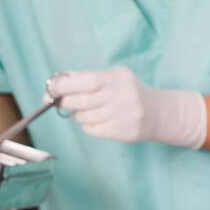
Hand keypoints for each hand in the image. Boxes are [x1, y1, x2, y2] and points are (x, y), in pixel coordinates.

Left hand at [49, 67, 206, 146]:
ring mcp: (124, 115)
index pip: (85, 81)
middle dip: (67, 102)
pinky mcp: (123, 132)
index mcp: (118, 77)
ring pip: (83, 117)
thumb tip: (52, 85)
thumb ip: (84, 78)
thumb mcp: (112, 78)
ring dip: (80, 115)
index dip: (63, 86)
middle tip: (66, 102)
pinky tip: (100, 121)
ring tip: (92, 111)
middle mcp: (122, 95)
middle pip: (80, 101)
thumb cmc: (128, 92)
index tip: (51, 89)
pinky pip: (91, 129)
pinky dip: (89, 126)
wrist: (158, 113)